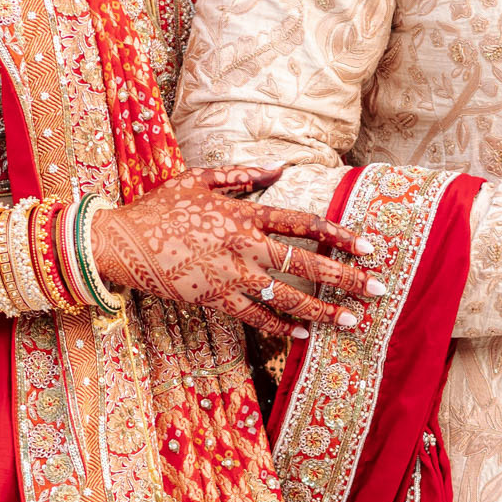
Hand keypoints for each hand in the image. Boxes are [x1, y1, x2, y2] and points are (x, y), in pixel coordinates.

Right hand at [91, 168, 386, 339]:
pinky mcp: (214, 299)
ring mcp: (230, 275)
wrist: (121, 241)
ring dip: (324, 310)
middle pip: (306, 264)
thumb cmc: (160, 207)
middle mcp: (243, 245)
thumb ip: (243, 175)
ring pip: (287, 296)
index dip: (339, 235)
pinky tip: (304, 333)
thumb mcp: (200, 179)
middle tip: (379, 290)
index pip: (303, 224)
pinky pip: (255, 315)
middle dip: (347, 278)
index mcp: (244, 214)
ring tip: (353, 322)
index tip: (367, 247)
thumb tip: (279, 168)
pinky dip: (280, 325)